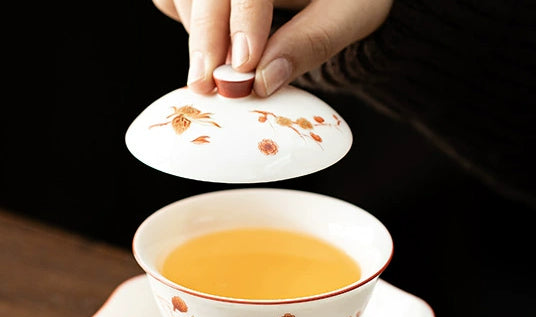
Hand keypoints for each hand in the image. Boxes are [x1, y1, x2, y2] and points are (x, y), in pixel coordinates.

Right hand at [152, 0, 392, 95]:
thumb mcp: (350, 14)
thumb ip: (310, 43)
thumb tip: (262, 82)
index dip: (243, 18)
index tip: (244, 65)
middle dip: (204, 36)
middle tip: (208, 84)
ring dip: (196, 34)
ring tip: (222, 69)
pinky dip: (184, 23)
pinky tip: (214, 45)